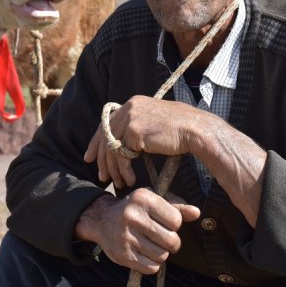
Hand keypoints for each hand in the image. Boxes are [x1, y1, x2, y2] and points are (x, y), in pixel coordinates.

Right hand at [74, 189, 200, 273]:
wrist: (102, 219)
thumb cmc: (134, 208)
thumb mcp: (153, 200)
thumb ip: (176, 207)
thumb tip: (196, 213)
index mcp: (143, 198)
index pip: (176, 220)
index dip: (175, 224)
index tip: (166, 223)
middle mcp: (133, 216)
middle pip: (171, 241)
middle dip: (172, 242)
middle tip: (164, 238)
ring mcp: (126, 236)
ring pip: (162, 256)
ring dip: (162, 253)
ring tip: (153, 244)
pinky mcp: (122, 254)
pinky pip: (151, 267)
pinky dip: (153, 263)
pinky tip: (146, 253)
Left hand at [84, 96, 201, 187]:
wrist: (195, 129)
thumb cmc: (181, 129)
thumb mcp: (155, 122)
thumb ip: (139, 126)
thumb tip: (127, 140)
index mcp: (133, 103)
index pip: (107, 123)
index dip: (96, 142)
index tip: (90, 157)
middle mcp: (129, 108)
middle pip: (105, 135)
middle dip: (101, 158)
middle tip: (101, 175)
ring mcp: (131, 118)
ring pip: (111, 147)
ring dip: (113, 168)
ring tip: (117, 182)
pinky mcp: (134, 131)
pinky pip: (121, 154)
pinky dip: (123, 169)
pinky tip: (129, 179)